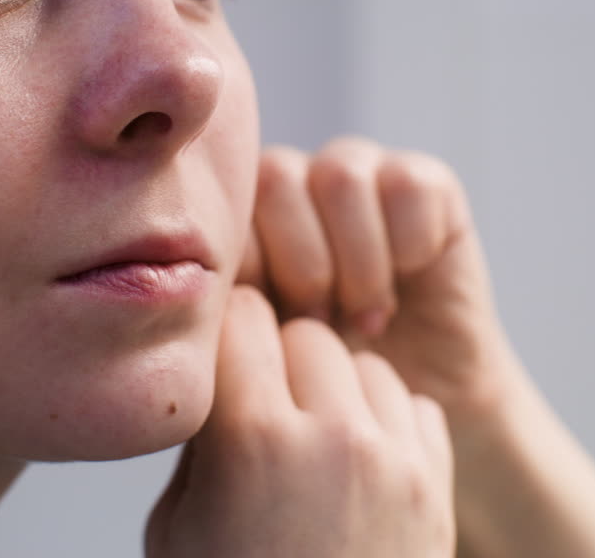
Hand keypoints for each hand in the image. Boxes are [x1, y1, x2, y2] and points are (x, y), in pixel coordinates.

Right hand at [145, 286, 454, 557]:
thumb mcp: (178, 530)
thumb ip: (200, 443)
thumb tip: (224, 379)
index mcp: (255, 439)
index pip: (242, 314)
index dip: (224, 333)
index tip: (219, 358)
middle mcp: (333, 436)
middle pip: (306, 330)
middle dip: (279, 355)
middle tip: (263, 403)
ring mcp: (393, 460)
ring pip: (364, 363)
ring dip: (337, 385)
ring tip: (312, 437)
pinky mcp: (433, 487)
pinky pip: (414, 406)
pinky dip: (387, 421)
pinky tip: (357, 461)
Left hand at [241, 139, 594, 557]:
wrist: (412, 423)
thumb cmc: (316, 407)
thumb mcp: (250, 375)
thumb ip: (212, 331)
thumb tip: (170, 298)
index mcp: (241, 227)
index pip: (225, 206)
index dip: (247, 266)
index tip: (268, 336)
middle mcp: (296, 194)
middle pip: (277, 176)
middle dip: (301, 261)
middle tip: (319, 327)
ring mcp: (360, 185)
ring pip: (341, 172)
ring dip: (355, 256)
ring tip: (364, 322)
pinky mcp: (424, 190)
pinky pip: (410, 181)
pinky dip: (408, 238)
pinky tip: (406, 288)